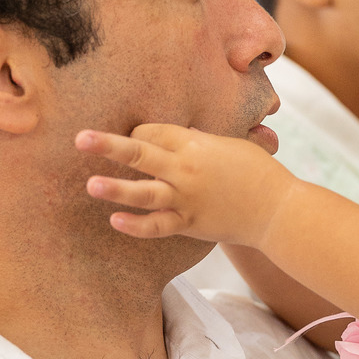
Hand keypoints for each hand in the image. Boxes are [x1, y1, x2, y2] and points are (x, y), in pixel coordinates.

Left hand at [75, 123, 298, 246]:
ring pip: (144, 192)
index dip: (137, 134)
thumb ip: (199, 141)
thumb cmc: (256, 171)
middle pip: (141, 152)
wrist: (278, 208)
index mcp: (196, 143)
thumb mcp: (229, 144)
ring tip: (90, 185)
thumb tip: (174, 136)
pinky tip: (115, 221)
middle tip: (79, 139)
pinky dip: (136, 225)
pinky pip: (158, 226)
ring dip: (116, 188)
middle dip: (108, 145)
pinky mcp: (190, 224)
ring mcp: (187, 198)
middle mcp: (187, 169)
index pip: (153, 132)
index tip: (131, 139)